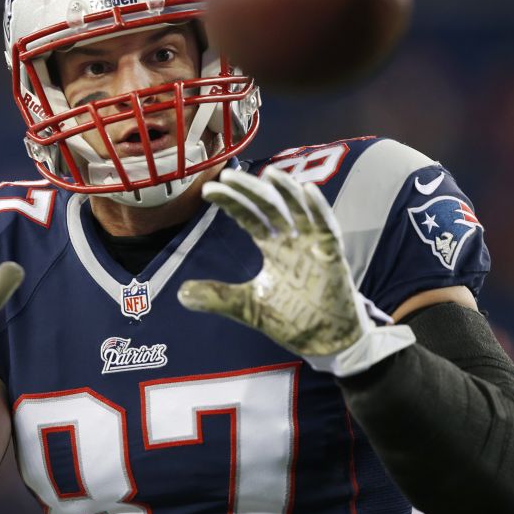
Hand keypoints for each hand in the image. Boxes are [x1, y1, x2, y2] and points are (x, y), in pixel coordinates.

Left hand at [177, 166, 413, 376]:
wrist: (324, 341)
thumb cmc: (292, 318)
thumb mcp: (246, 307)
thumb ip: (217, 297)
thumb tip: (180, 295)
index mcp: (272, 246)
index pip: (249, 215)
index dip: (231, 202)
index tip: (209, 191)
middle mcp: (291, 239)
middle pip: (269, 205)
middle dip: (249, 189)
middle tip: (227, 175)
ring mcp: (313, 244)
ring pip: (298, 209)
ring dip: (285, 190)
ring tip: (268, 173)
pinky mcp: (332, 255)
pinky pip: (327, 227)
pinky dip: (318, 209)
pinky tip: (308, 191)